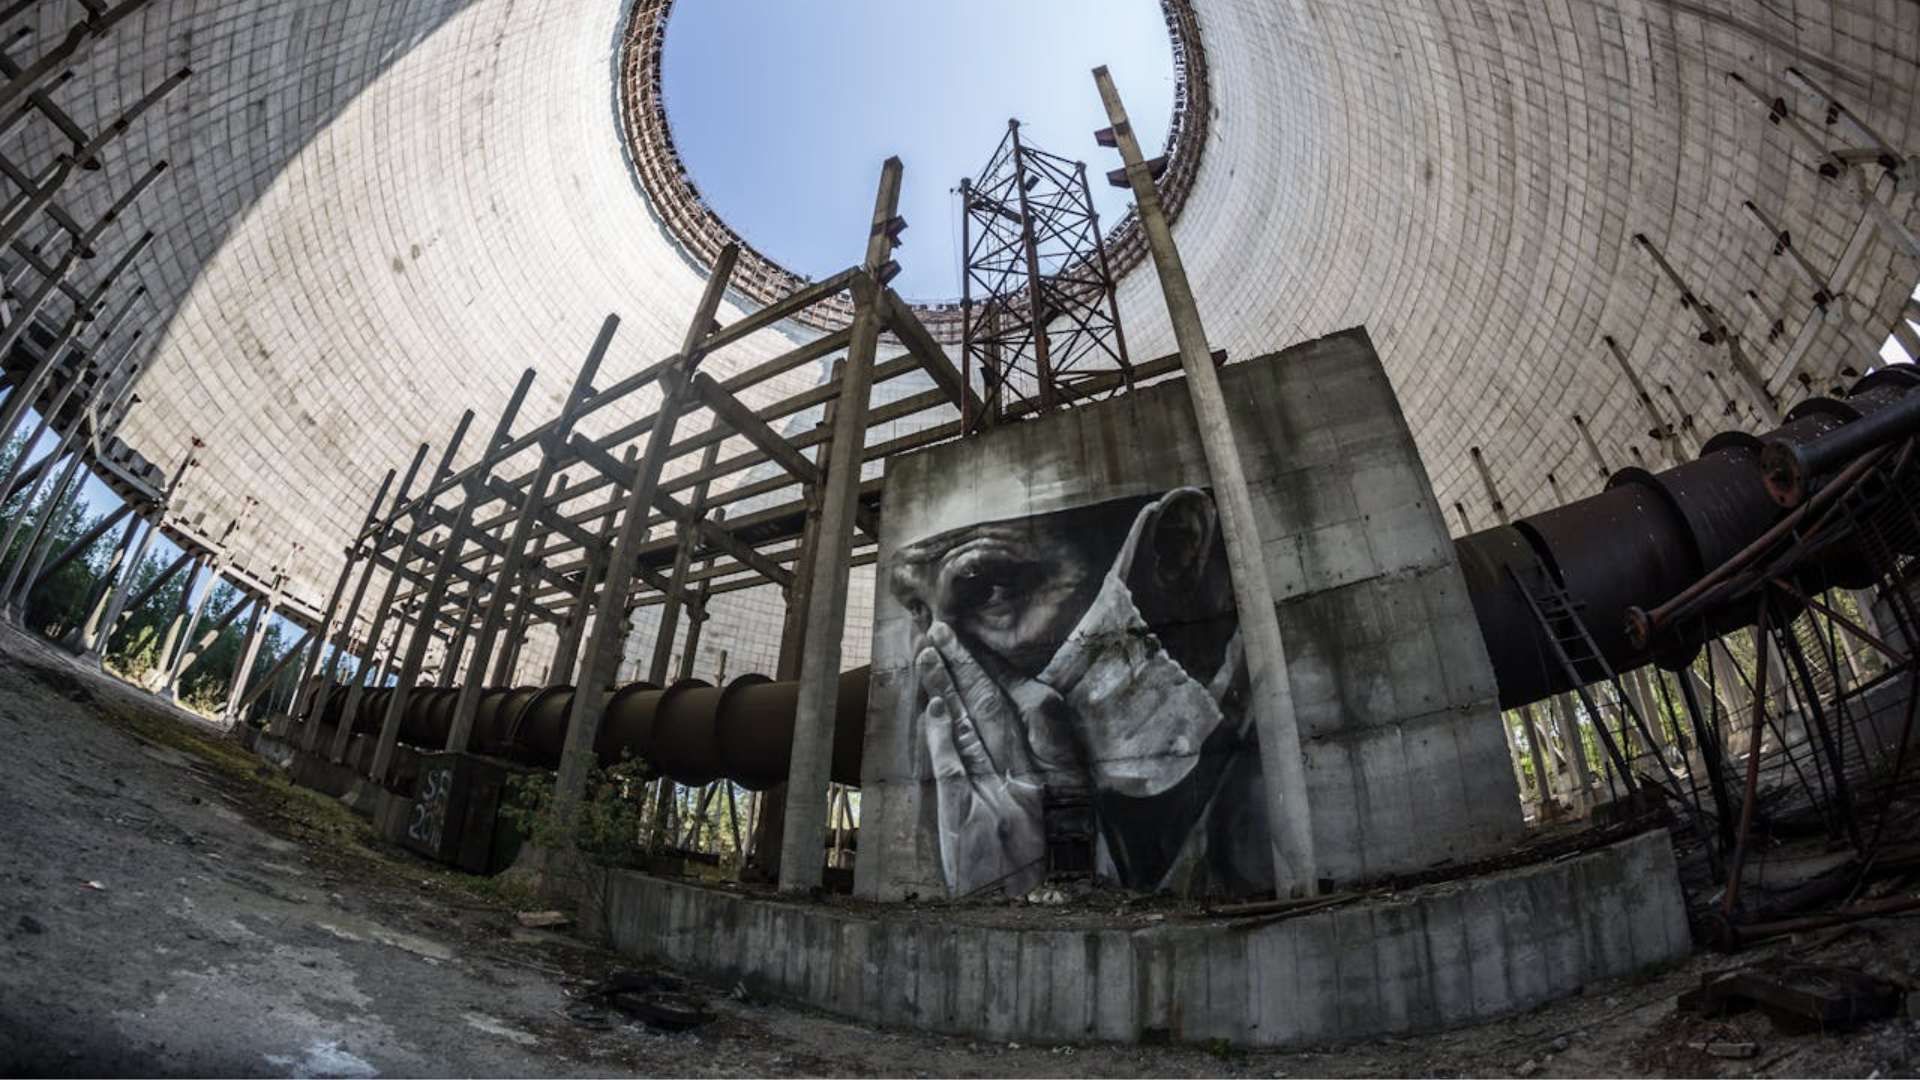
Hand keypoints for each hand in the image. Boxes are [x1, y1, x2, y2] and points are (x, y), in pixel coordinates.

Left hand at [918, 621, 1046, 896]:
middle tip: (941, 630)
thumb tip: (1015, 732)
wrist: (1022, 930)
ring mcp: (997, 804)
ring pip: (971, 731)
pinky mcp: (969, 824)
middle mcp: (1025, 789)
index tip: (973, 645)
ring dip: (947, 688)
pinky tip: (934, 704)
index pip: (1022, 715)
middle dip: (966, 667)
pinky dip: (944, 734)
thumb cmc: (1029, 884)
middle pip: (994, 712)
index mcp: (1046, 787)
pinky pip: (954, 769)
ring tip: (927, 653)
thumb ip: (1029, 782)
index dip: (995, 676)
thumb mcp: (1040, 831)